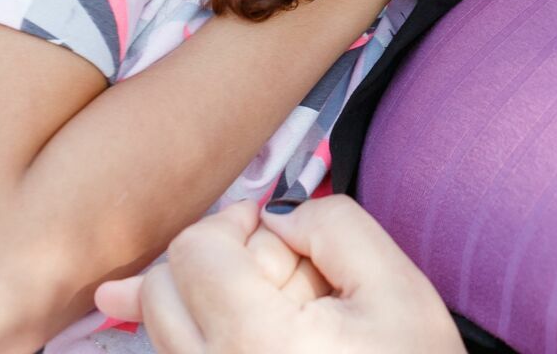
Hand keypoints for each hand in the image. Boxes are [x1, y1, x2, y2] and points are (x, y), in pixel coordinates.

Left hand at [94, 197, 460, 353]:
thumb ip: (332, 222)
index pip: (194, 252)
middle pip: (162, 287)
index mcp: (258, 343)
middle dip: (216, 260)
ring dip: (211, 299)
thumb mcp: (394, 284)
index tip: (273, 227)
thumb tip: (274, 215)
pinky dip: (211, 331)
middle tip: (280, 273)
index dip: (234, 222)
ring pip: (165, 325)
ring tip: (281, 312)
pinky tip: (258, 328)